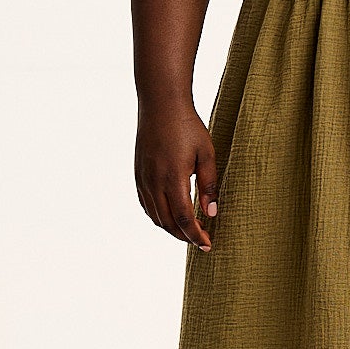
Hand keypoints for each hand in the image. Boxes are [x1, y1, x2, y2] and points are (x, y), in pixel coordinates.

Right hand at [135, 102, 218, 250]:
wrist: (160, 105)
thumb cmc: (188, 126)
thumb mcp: (206, 154)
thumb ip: (209, 185)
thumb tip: (211, 213)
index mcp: (173, 178)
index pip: (184, 219)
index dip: (196, 235)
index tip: (208, 244)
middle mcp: (154, 182)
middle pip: (168, 222)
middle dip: (185, 236)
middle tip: (201, 242)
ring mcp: (143, 179)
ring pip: (155, 216)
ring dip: (171, 229)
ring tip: (188, 233)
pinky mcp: (138, 174)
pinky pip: (146, 204)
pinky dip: (158, 217)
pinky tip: (170, 218)